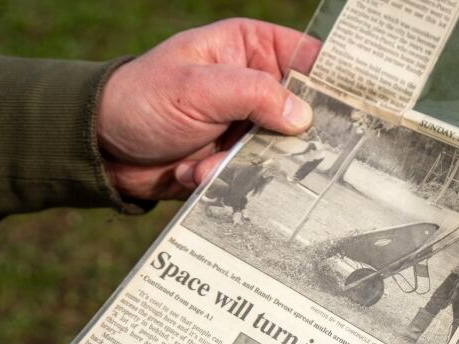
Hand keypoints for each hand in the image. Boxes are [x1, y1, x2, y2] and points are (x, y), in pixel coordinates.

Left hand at [97, 18, 320, 199]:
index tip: (358, 111)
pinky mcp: (236, 161)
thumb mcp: (196, 88)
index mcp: (251, 49)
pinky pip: (256, 176)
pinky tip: (194, 172)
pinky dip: (227, 179)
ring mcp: (248, 126)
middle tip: (280, 152)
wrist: (100, 149)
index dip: (336, 83)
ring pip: (282, 151)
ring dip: (250, 164)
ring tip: (206, 162)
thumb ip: (254, 95)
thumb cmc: (141, 99)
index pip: (310, 60)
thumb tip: (304, 116)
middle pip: (305, 113)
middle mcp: (256, 87)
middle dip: (294, 138)